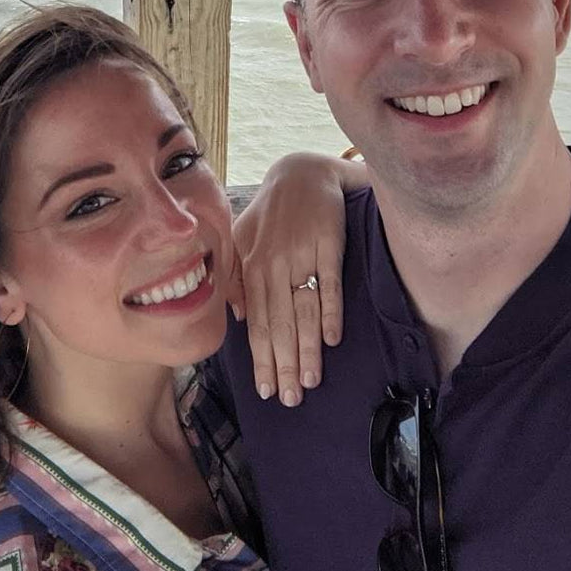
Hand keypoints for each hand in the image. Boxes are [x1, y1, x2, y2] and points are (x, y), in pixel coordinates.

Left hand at [230, 152, 363, 406]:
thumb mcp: (242, 238)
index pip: (255, 323)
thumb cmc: (271, 210)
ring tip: (310, 381)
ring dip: (307, 349)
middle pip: (278, 324)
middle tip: (290, 399)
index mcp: (252, 267)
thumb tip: (237, 317)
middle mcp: (273, 265)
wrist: (303, 172)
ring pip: (302, 312)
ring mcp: (301, 255)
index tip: (266, 389)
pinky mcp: (328, 245)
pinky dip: (330, 311)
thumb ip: (237, 276)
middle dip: (284, 364)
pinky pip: (329, 284)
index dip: (261, 357)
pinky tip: (332, 339)